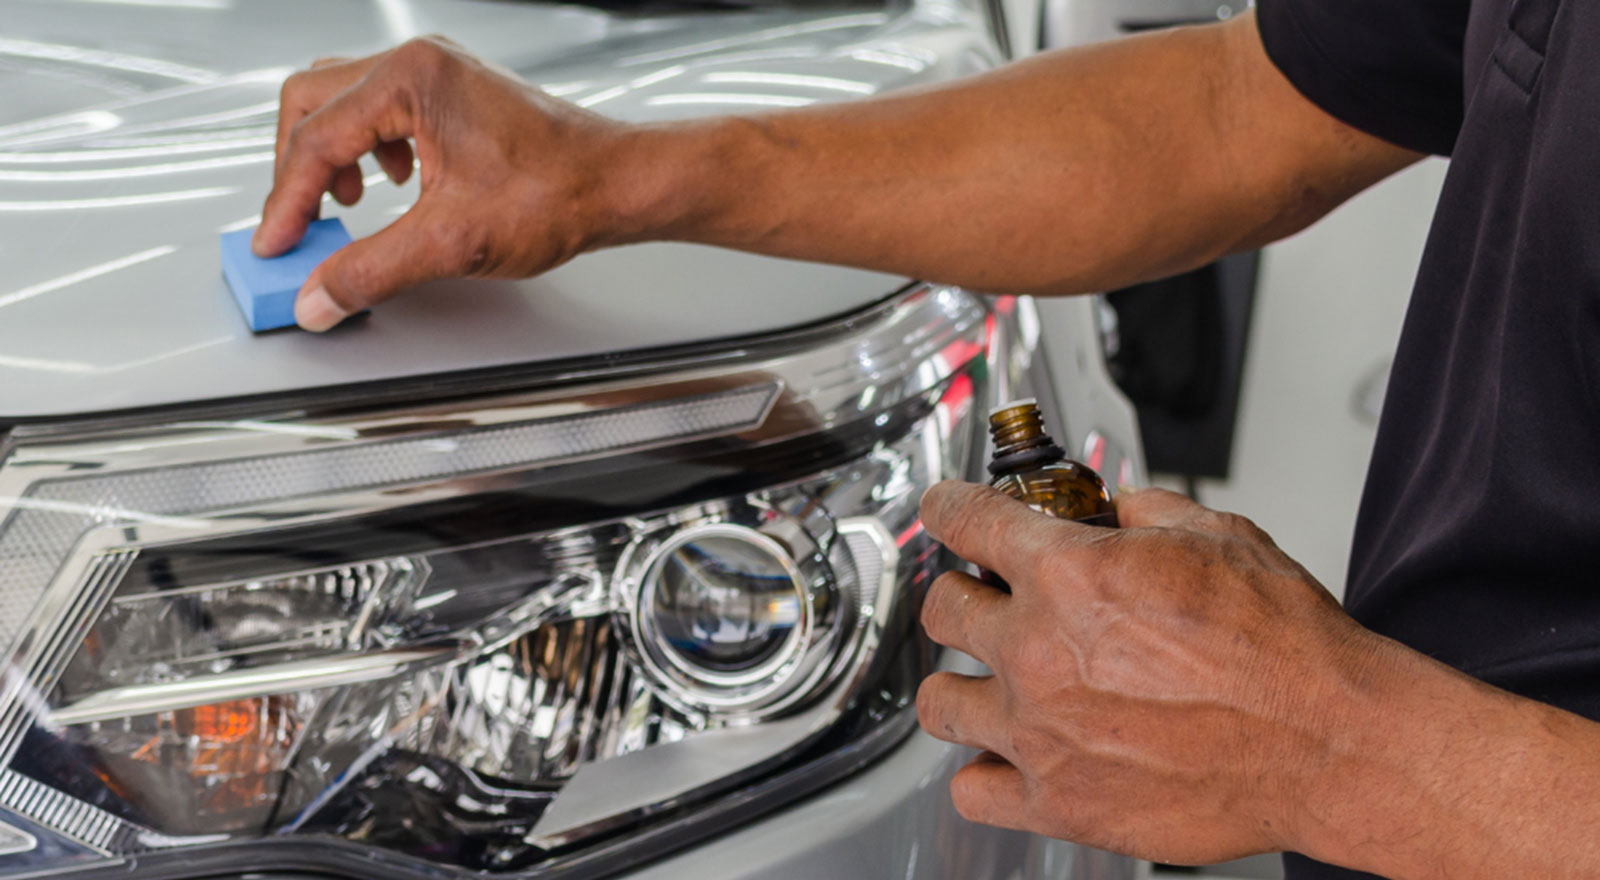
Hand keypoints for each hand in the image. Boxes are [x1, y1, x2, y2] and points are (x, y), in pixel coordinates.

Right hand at [256, 37, 634, 330]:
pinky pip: (381, 110)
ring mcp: (437, 74)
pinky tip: (391, 187)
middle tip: (298, 226)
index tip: (276, 246)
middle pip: (311, 103)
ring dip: (330, 156)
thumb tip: (319, 296)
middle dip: (296, 169)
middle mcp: (419, 63)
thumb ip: (372, 270)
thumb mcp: (451, 243)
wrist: (616, 184)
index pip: (315, 139)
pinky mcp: (453, 93)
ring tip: (342, 208)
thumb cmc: (558, 193)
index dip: (286, 201)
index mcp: (411, 80)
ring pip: (342, 102)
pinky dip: (367, 150)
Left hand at [915, 482, 1387, 864]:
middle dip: (961, 595)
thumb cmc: (1285, 649)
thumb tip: (1114, 512)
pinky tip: (1009, 756)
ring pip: (940, 703)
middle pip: (942, 610)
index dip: (949, 507)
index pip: (965, 521)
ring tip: (991, 683)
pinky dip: (984, 772)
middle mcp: (1039, 652)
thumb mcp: (1216, 536)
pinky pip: (972, 791)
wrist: (1330, 741)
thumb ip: (1142, 515)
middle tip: (985, 600)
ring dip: (961, 685)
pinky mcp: (1060, 804)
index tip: (946, 510)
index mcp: (1069, 576)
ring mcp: (1040, 733)